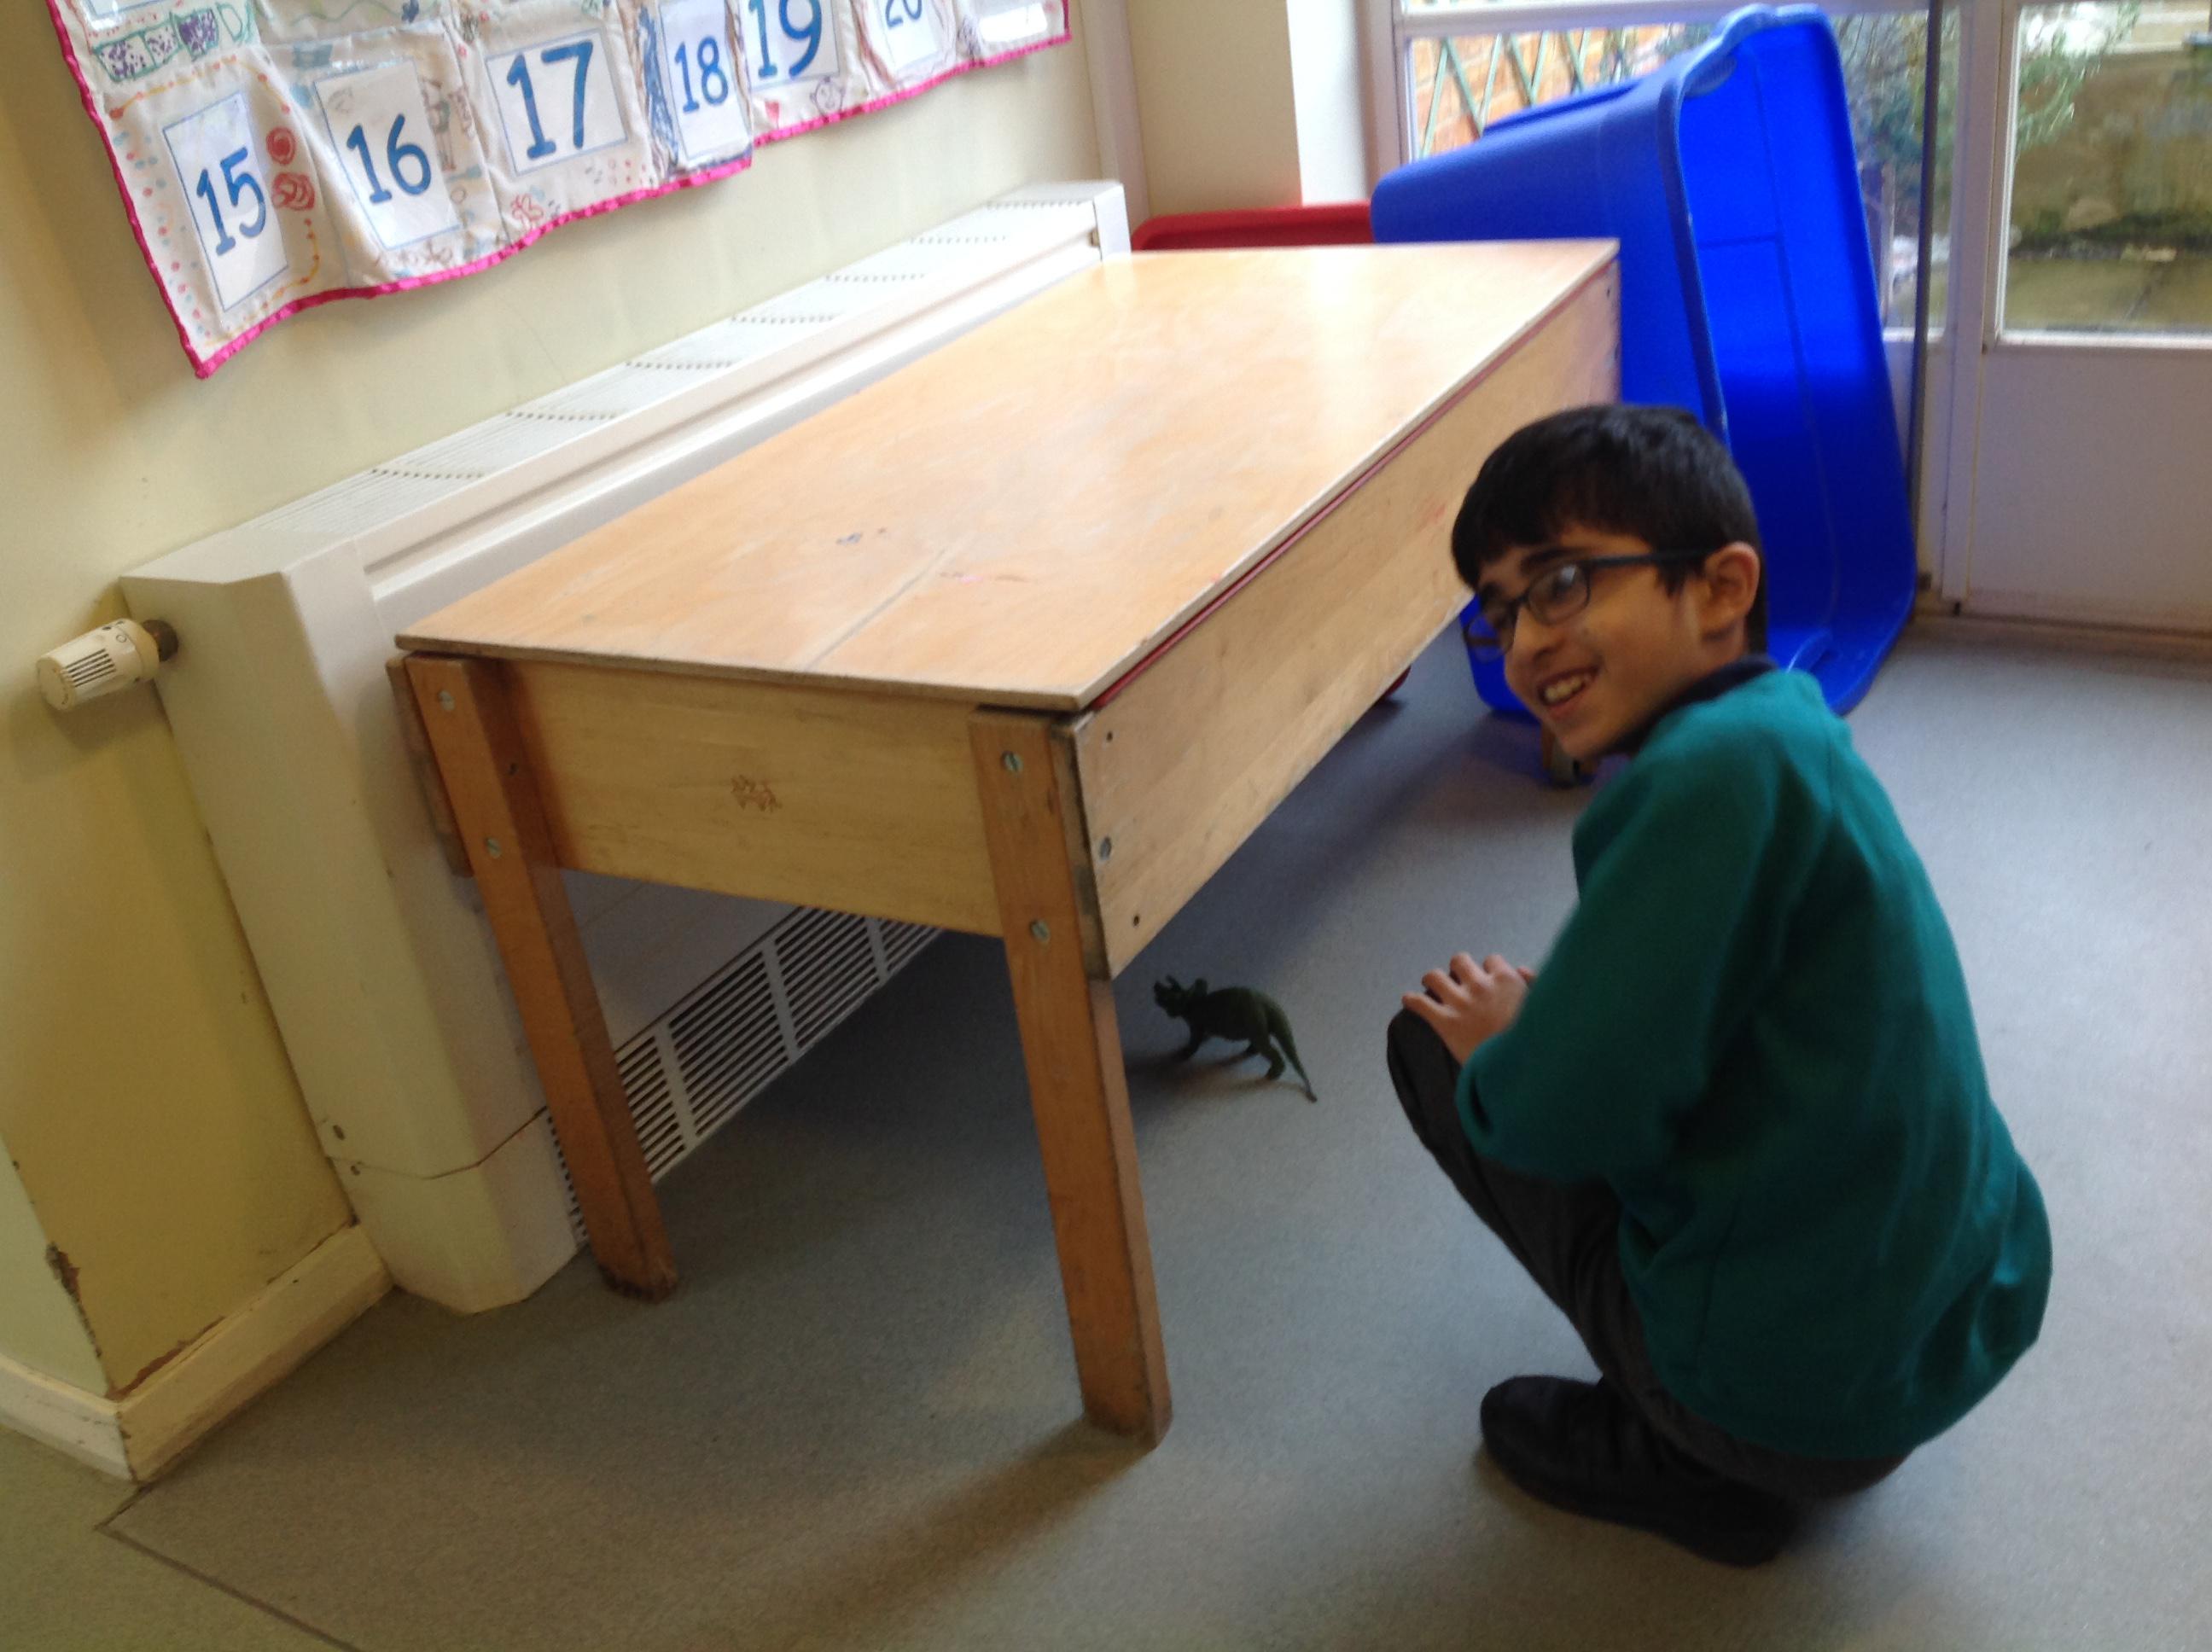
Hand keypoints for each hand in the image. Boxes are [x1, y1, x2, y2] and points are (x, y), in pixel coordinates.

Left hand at [1401, 954, 1533, 1064]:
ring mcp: (1460, 1002)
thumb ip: (1533, 984)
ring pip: (1434, 976)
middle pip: (1459, 961)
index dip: (1488, 971)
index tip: (1486, 980)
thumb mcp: (1540, 1007)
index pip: (1491, 960)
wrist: (1518, 1068)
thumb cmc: (1532, 1040)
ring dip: (1432, 981)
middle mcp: (1480, 985)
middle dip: (1458, 969)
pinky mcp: (1444, 1022)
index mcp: (1506, 980)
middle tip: (1457, 981)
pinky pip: (1419, 1003)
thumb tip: (1521, 969)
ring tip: (1431, 986)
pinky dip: (1411, 1001)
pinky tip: (1408, 1001)